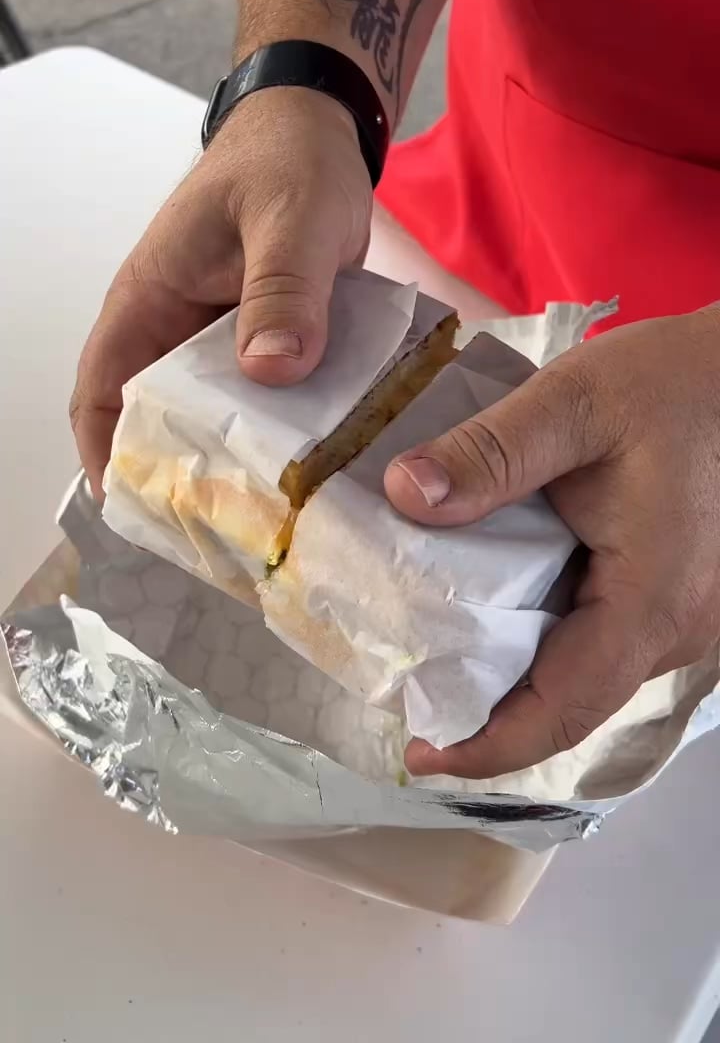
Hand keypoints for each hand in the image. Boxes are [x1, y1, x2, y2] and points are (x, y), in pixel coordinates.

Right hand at [71, 87, 371, 497]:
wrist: (321, 129)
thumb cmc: (287, 160)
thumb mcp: (288, 219)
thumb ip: (281, 290)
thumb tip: (270, 372)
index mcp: (150, 299)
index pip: (101, 388)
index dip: (106, 451)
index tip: (134, 506)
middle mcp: (177, 327)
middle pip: (159, 416)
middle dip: (182, 473)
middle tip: (223, 533)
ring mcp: (224, 336)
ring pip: (216, 413)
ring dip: (239, 458)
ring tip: (275, 516)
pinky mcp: (268, 339)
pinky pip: (264, 396)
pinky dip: (283, 430)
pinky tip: (318, 467)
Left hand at [384, 308, 719, 778]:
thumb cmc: (676, 384)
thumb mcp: (573, 404)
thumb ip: (489, 454)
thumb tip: (402, 495)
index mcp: (652, 604)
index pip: (562, 711)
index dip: (487, 747)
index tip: (419, 754)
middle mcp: (677, 630)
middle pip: (570, 702)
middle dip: (487, 711)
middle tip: (408, 690)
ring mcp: (684, 617)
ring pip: (586, 672)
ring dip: (515, 671)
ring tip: (436, 649)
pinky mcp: (677, 594)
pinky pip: (603, 636)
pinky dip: (545, 634)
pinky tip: (496, 601)